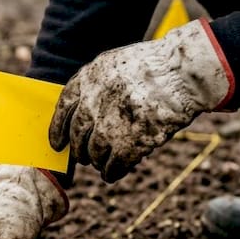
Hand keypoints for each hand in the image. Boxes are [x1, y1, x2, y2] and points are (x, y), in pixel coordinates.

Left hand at [48, 19, 233, 181]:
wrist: (182, 73)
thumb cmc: (156, 66)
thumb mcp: (116, 64)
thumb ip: (96, 86)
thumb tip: (83, 112)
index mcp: (87, 79)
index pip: (63, 109)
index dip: (57, 129)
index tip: (57, 144)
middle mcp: (92, 103)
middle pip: (77, 136)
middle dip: (79, 149)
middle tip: (84, 157)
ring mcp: (109, 125)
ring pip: (93, 154)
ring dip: (97, 161)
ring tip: (102, 164)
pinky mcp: (128, 144)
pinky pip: (113, 166)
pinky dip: (111, 172)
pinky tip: (113, 174)